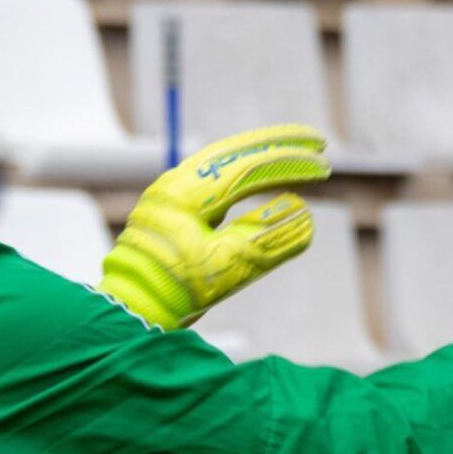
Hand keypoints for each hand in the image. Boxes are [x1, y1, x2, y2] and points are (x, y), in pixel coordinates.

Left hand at [99, 125, 329, 328]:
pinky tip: (264, 176)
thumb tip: (303, 214)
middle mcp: (178, 184)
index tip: (322, 160)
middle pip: (236, 152)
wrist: (130, 312)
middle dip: (279, 146)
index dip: (288, 160)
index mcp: (185, 193)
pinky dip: (246, 174)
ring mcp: (175, 194)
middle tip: (317, 141)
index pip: (247, 164)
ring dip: (263, 156)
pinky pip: (218, 179)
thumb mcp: (226, 269)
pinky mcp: (177, 208)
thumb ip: (265, 240)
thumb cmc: (173, 293)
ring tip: (297, 153)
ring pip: (226, 161)